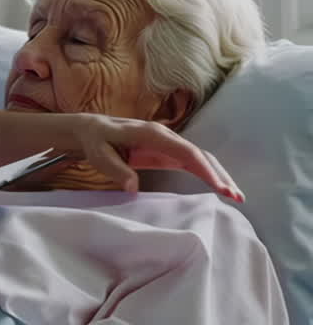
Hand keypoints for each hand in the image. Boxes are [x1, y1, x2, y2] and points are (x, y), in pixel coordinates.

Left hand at [70, 113, 244, 201]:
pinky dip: (208, 174)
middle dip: (219, 174)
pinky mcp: (168, 152)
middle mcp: (165, 136)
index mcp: (152, 134)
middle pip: (200, 154)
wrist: (92, 131)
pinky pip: (193, 162)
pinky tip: (220, 188)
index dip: (204, 169)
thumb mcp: (99, 155)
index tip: (219, 187)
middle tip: (236, 197)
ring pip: (201, 158)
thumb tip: (132, 186)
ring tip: (236, 196)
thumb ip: (116, 169)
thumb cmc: (96, 142)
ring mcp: (169, 144)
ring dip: (219, 175)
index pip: (185, 152)